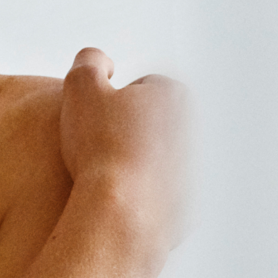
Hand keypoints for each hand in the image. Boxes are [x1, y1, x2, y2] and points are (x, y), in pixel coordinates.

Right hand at [57, 50, 187, 254]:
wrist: (121, 216)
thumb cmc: (101, 148)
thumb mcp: (80, 86)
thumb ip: (90, 62)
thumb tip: (102, 63)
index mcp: (177, 96)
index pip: (142, 87)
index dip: (112, 101)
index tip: (97, 121)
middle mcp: (196, 131)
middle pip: (152, 122)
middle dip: (129, 130)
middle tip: (98, 147)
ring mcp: (197, 171)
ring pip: (157, 159)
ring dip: (137, 163)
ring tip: (105, 176)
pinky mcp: (191, 207)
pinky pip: (161, 194)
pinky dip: (143, 195)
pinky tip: (118, 200)